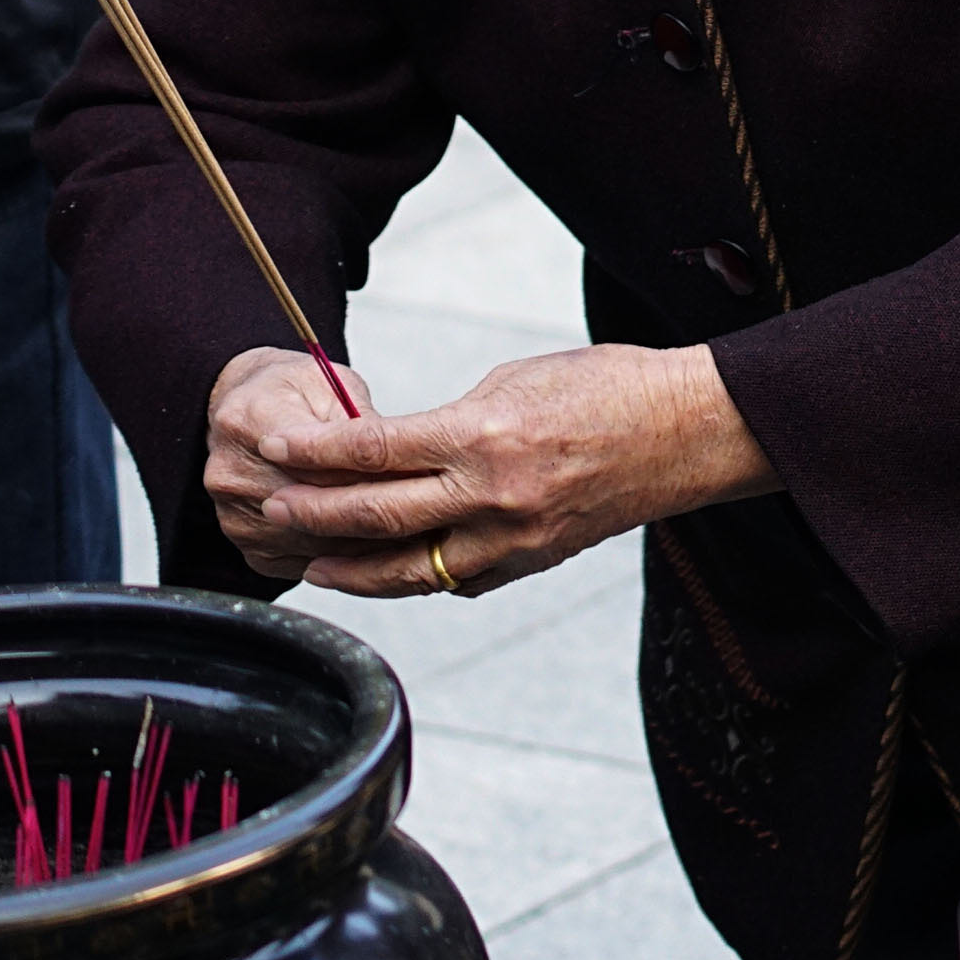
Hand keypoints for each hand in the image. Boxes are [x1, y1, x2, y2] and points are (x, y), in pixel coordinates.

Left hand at [202, 342, 773, 598]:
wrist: (688, 432)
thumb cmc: (609, 385)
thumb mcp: (519, 379)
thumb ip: (455, 422)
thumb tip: (404, 449)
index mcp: (484, 435)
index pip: (376, 450)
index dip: (317, 452)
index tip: (277, 447)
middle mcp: (492, 495)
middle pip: (377, 515)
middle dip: (315, 513)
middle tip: (271, 509)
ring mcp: (513, 538)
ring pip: (409, 569)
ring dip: (352, 566)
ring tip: (312, 562)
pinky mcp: (532, 561)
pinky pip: (457, 579)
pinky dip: (416, 577)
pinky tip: (387, 571)